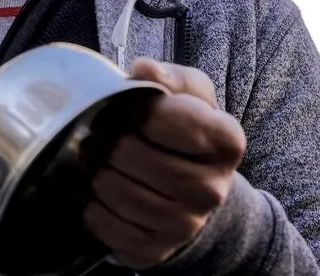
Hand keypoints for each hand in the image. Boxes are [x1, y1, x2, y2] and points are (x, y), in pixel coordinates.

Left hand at [83, 59, 245, 269]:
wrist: (191, 184)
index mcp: (226, 141)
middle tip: (98, 135)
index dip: (134, 110)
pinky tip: (94, 192)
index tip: (123, 108)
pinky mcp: (158, 249)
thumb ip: (167, 76)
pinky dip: (93, 208)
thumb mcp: (186, 93)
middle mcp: (214, 188)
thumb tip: (142, 69)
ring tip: (93, 159)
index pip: (166, 120)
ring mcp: (188, 225)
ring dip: (98, 175)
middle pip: (141, 160)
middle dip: (110, 144)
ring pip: (123, 196)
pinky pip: (111, 229)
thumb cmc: (183, 129)